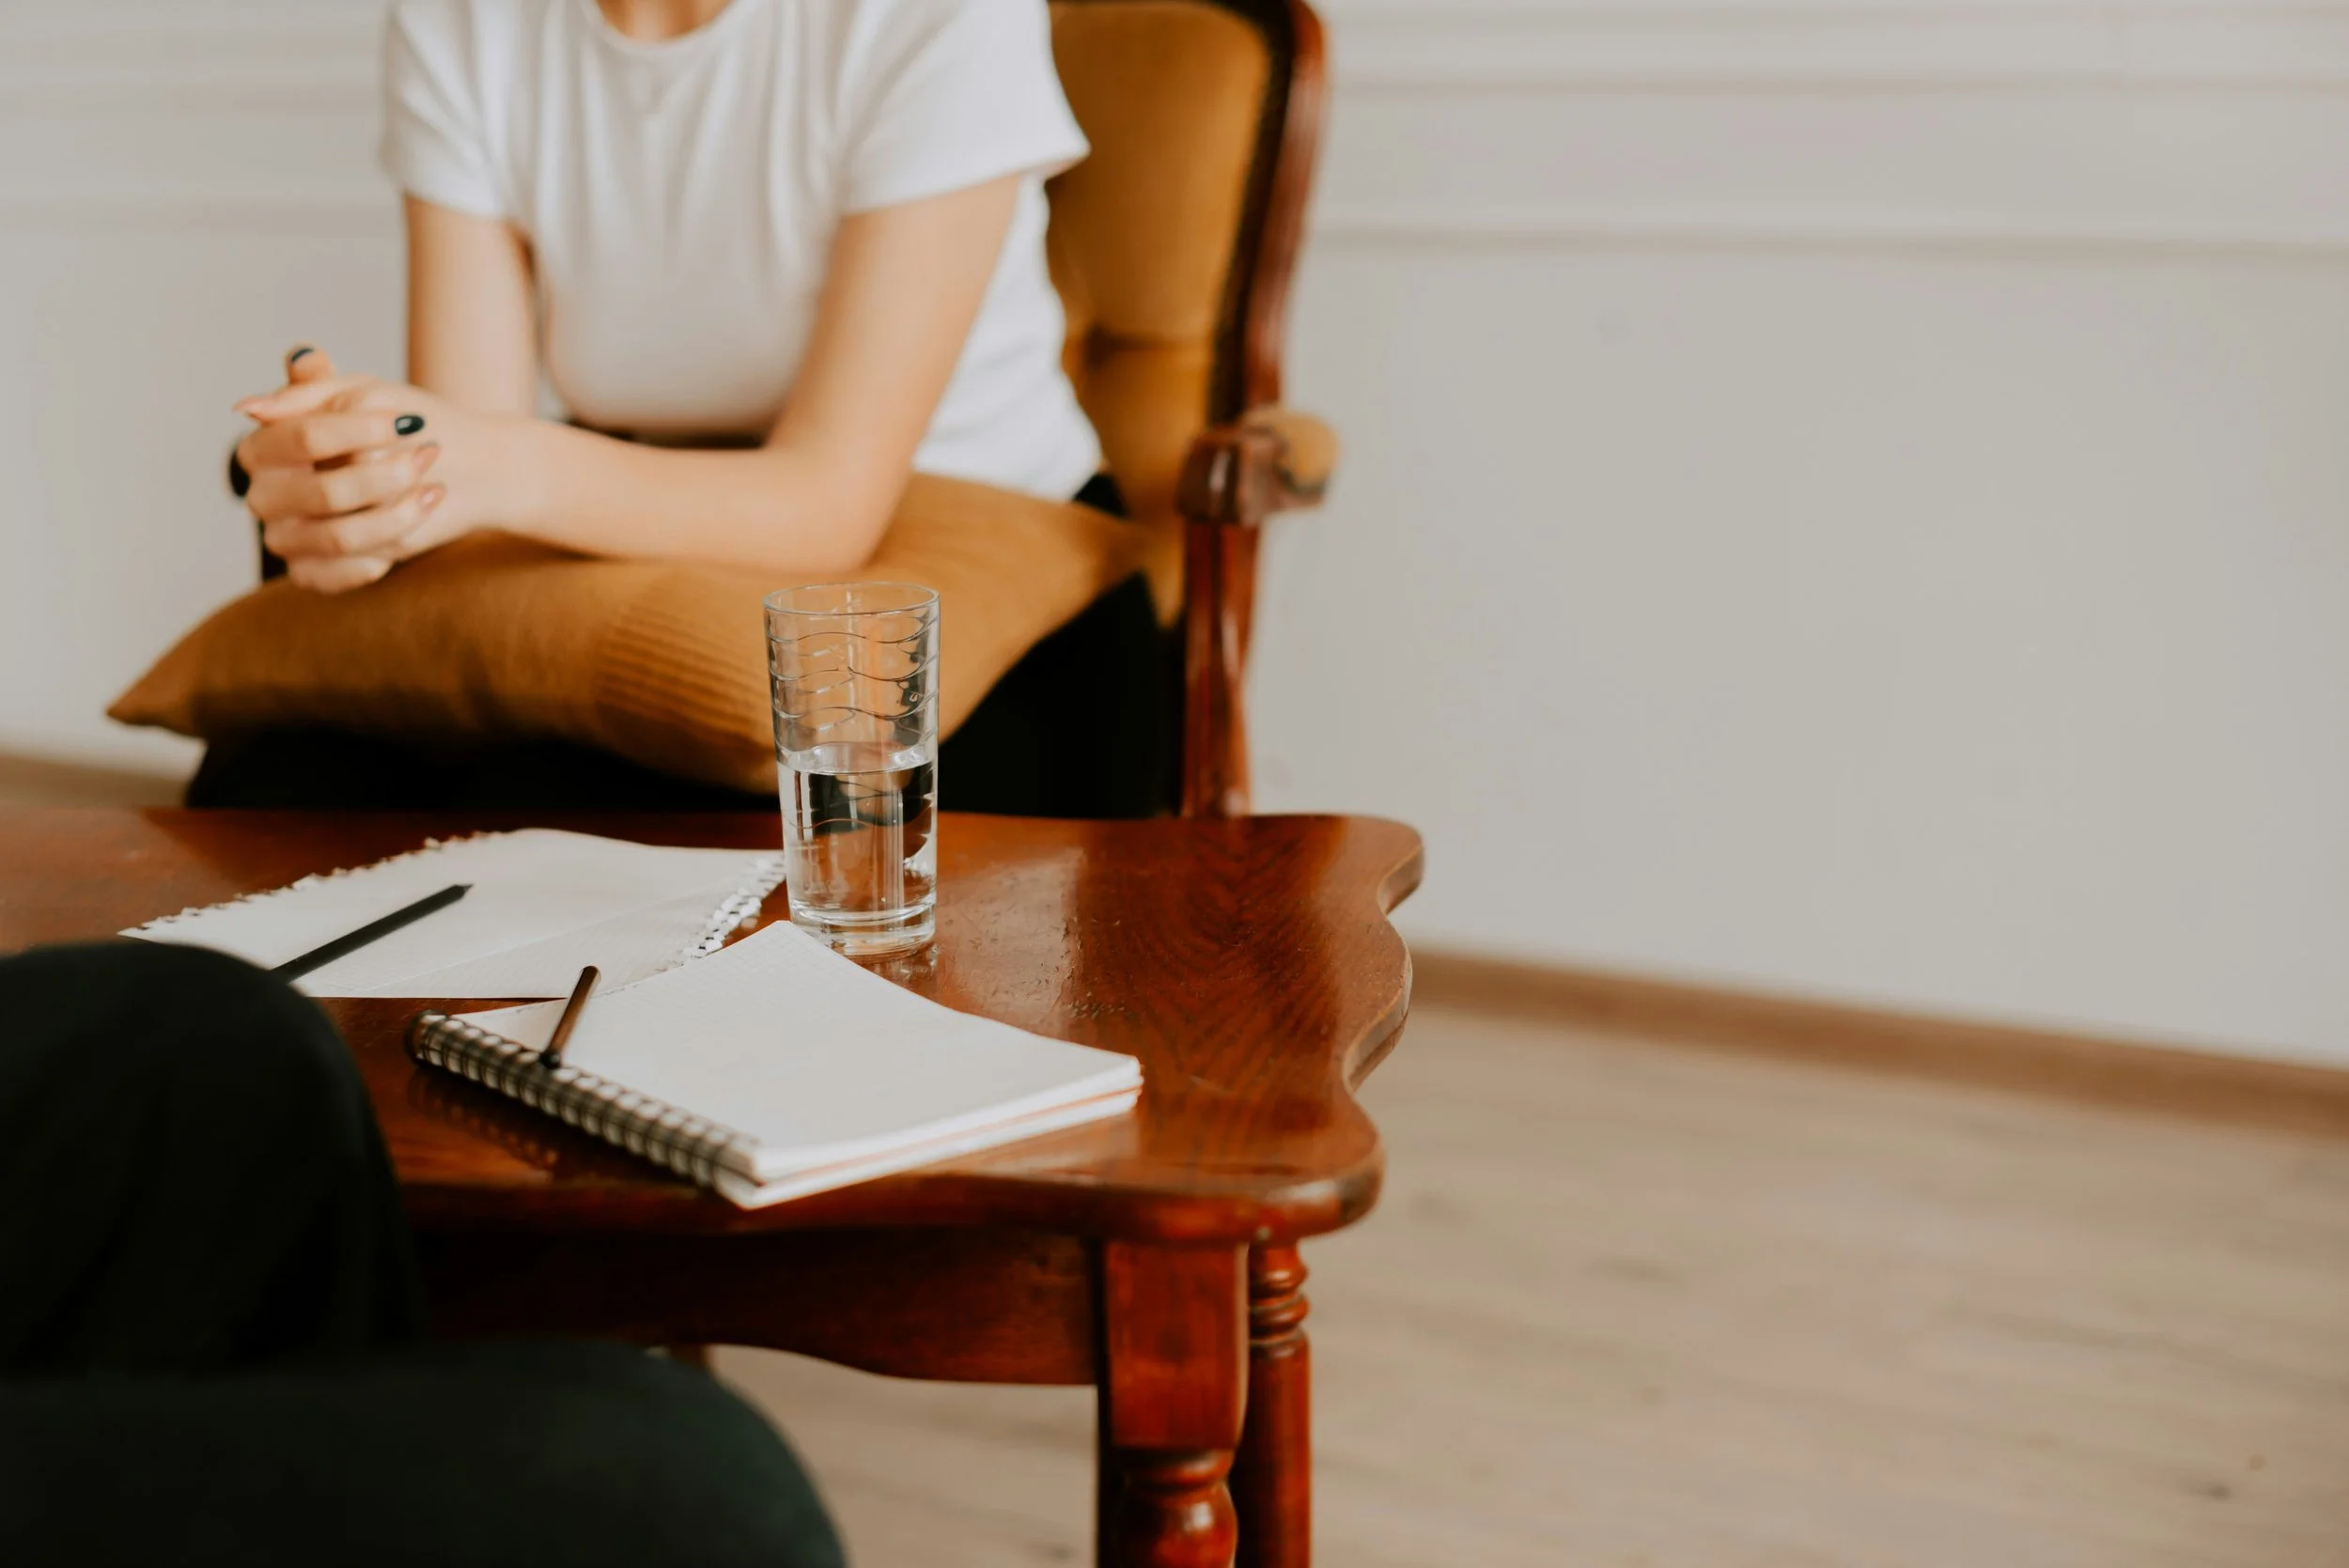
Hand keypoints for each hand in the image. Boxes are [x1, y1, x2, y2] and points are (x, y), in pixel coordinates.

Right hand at [233, 348, 535, 591]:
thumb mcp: (356, 392)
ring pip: (343, 536)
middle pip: (327, 493)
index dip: (360, 430)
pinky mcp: (308, 571)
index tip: (405, 422)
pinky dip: (386, 550)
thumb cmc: (388, 427)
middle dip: (388, 476)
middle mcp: (263, 496)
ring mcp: (282, 537)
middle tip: (427, 456)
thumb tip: (249, 408)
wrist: (440, 469)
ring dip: (399, 514)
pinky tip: (412, 522)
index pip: (305, 438)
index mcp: (260, 448)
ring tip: (432, 488)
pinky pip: (343, 573)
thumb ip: (309, 389)